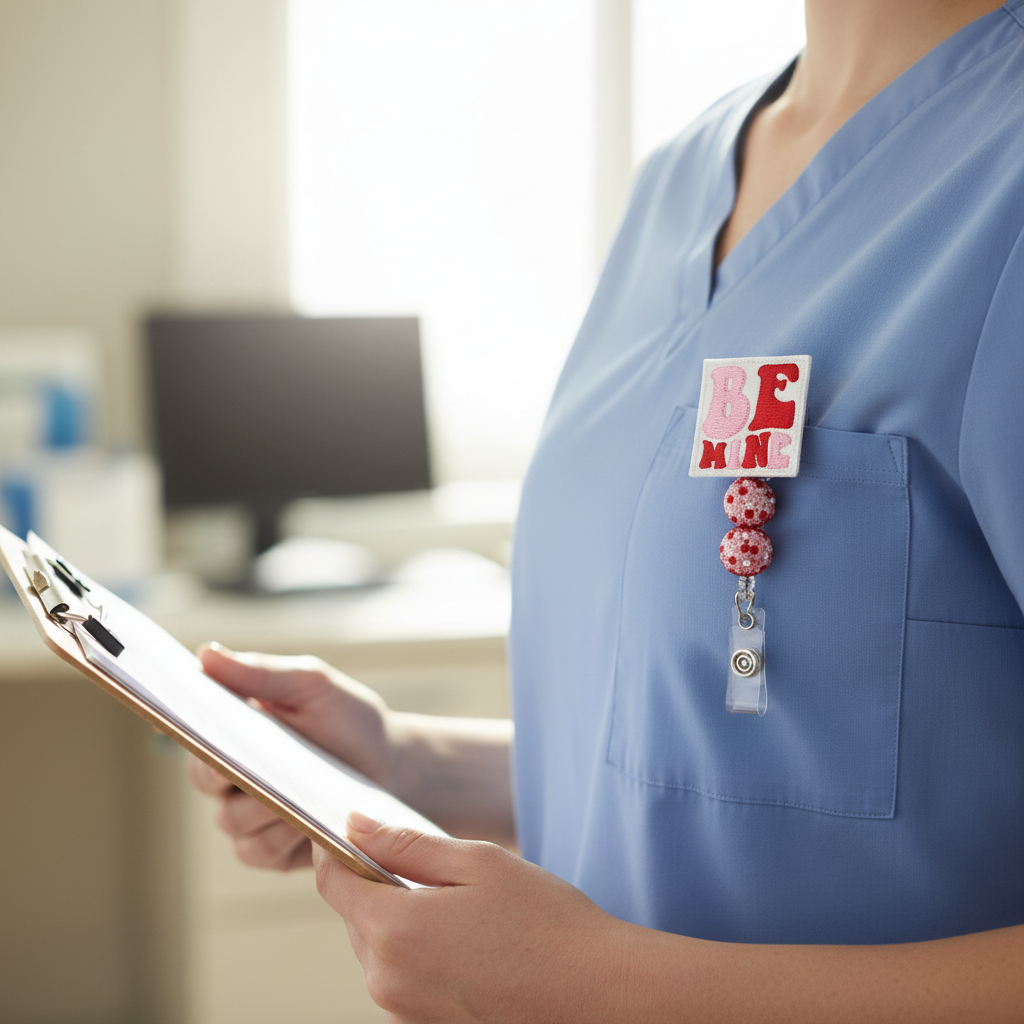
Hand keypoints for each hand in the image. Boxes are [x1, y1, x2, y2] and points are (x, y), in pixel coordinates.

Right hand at [188, 642, 392, 870]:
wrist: (394, 766)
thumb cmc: (348, 719)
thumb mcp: (312, 685)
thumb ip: (262, 673)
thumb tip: (207, 653)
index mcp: (234, 730)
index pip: (190, 729)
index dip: (181, 725)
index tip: (187, 720)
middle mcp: (231, 775)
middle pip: (204, 778)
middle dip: (228, 771)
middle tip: (257, 761)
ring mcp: (249, 816)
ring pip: (231, 820)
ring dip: (262, 806)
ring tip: (298, 791)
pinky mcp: (273, 851)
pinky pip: (258, 851)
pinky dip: (281, 836)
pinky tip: (307, 821)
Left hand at [313, 812, 633, 1023]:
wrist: (598, 994)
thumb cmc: (545, 923)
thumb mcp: (477, 862)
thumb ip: (405, 844)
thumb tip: (354, 826)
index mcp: (394, 930)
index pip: (332, 882)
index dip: (333, 850)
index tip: (346, 830)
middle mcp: (387, 980)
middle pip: (353, 917)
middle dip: (375, 883)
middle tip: (427, 865)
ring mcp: (404, 1012)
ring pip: (376, 949)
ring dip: (397, 920)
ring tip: (457, 907)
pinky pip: (400, 978)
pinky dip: (416, 953)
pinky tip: (465, 942)